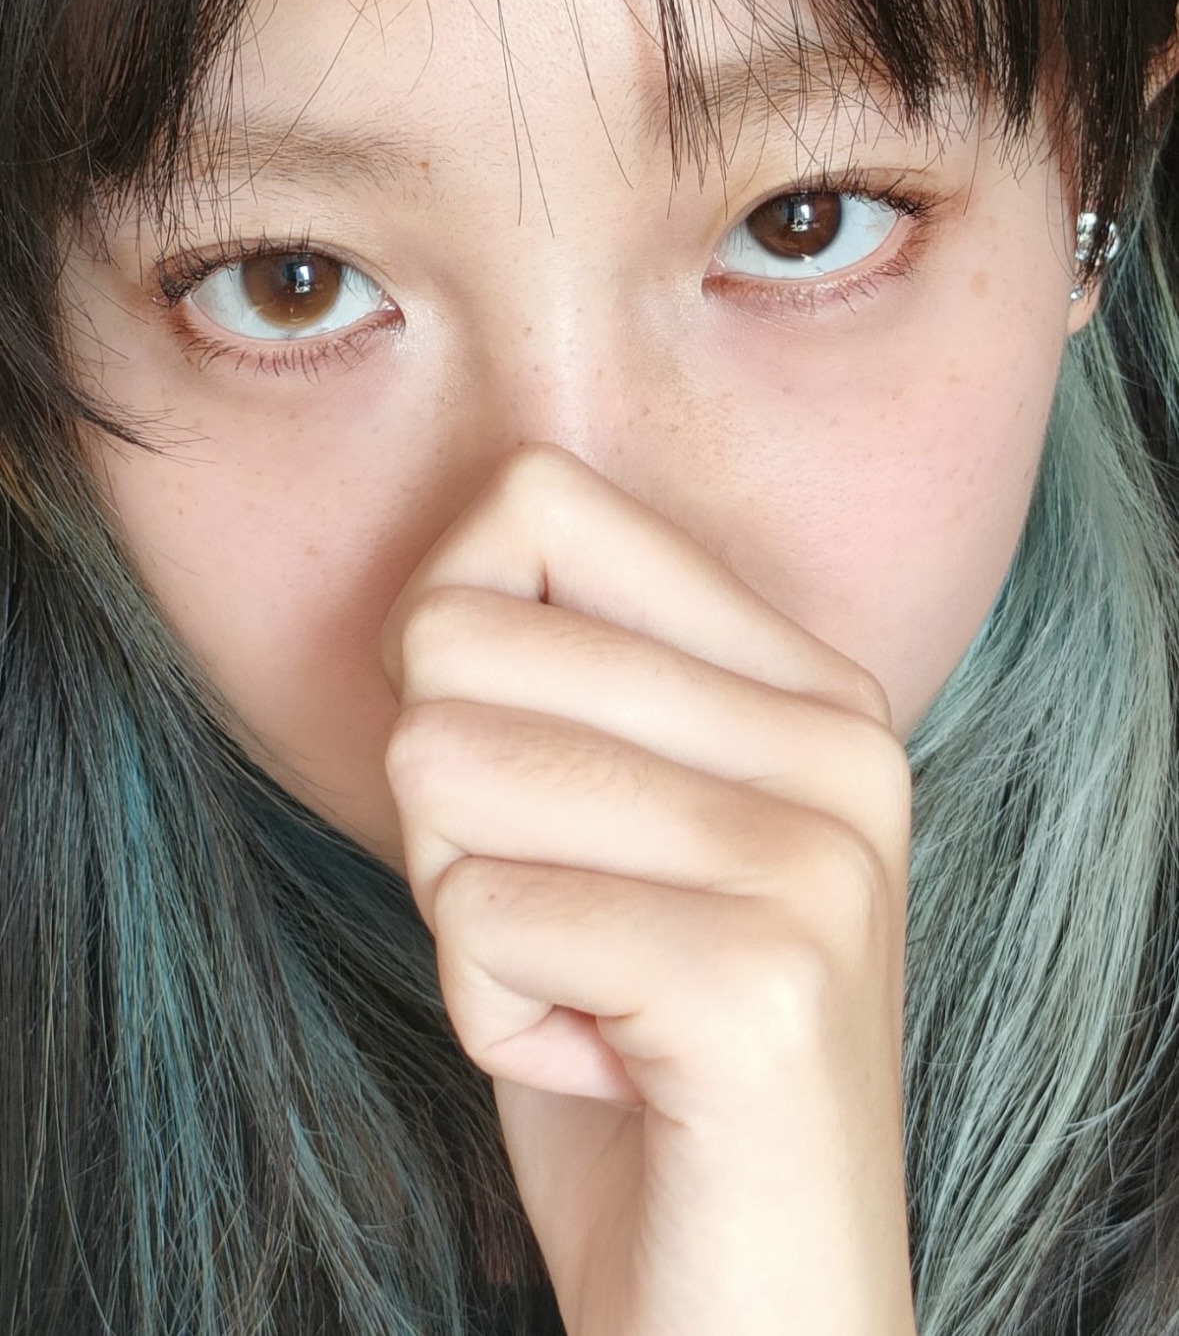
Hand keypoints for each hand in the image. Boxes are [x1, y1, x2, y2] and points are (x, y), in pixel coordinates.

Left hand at [382, 445, 915, 1335]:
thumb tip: (430, 591)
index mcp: (807, 685)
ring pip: (444, 769)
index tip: (504, 761)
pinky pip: (478, 921)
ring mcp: (813, 860)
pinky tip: (604, 1061)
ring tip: (584, 983)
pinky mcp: (760, 981)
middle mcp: (834, 747)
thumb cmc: (641, 1048)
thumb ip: (548, 690)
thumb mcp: (604, 832)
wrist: (752, 1301)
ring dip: (468, 912)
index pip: (538, 500)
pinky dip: (492, 1013)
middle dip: (448, 808)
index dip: (449, 630)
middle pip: (458, 638)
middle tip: (558, 915)